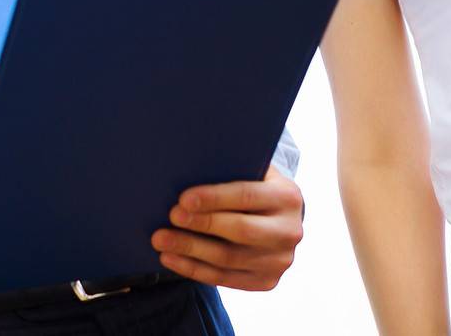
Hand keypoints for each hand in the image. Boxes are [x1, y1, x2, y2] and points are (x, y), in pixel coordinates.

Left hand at [150, 167, 303, 291]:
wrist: (281, 220)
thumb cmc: (255, 188)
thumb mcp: (253, 173)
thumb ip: (232, 171)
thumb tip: (188, 168)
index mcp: (288, 197)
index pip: (247, 196)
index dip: (214, 198)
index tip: (183, 199)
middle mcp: (290, 231)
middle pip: (240, 230)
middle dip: (201, 224)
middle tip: (170, 217)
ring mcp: (280, 261)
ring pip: (228, 259)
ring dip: (190, 249)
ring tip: (160, 240)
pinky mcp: (267, 281)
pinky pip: (224, 279)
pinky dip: (193, 269)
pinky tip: (171, 258)